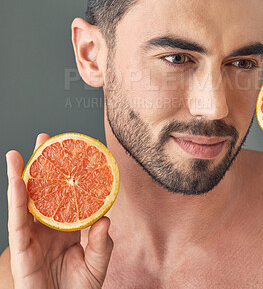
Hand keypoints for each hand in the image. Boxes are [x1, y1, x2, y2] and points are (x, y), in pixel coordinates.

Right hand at [7, 133, 113, 288]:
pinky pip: (17, 223)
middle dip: (41, 165)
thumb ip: (102, 244)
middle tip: (44, 139)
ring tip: (17, 154)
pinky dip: (16, 202)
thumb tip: (105, 220)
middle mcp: (48, 227)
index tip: (71, 151)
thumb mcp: (97, 265)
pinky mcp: (21, 250)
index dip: (66, 174)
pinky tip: (17, 183)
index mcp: (66, 226)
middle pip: (43, 191)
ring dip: (19, 177)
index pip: (65, 194)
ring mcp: (33, 237)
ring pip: (24, 202)